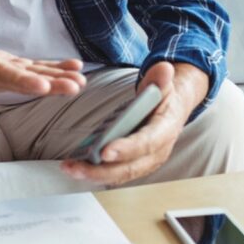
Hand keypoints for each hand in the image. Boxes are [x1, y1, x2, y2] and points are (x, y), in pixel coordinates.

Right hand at [0, 13, 85, 96]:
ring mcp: (13, 75)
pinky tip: (76, 68)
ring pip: (39, 79)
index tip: (41, 86)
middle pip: (28, 82)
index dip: (22, 81)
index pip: (4, 75)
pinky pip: (41, 71)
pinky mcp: (20, 71)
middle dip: (52, 85)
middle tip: (74, 87)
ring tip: (80, 82)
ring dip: (60, 81)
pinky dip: (58, 70)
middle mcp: (1, 77)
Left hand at [59, 61, 204, 185]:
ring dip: (94, 175)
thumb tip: (163, 69)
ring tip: (70, 168)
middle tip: (77, 167)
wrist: (172, 110)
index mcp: (165, 130)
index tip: (104, 152)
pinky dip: (96, 174)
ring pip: (120, 175)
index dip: (126, 149)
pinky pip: (116, 174)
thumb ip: (160, 79)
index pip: (146, 143)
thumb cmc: (163, 97)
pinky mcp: (135, 165)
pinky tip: (76, 168)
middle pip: (130, 167)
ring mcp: (146, 162)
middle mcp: (157, 152)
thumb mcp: (164, 84)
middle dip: (102, 170)